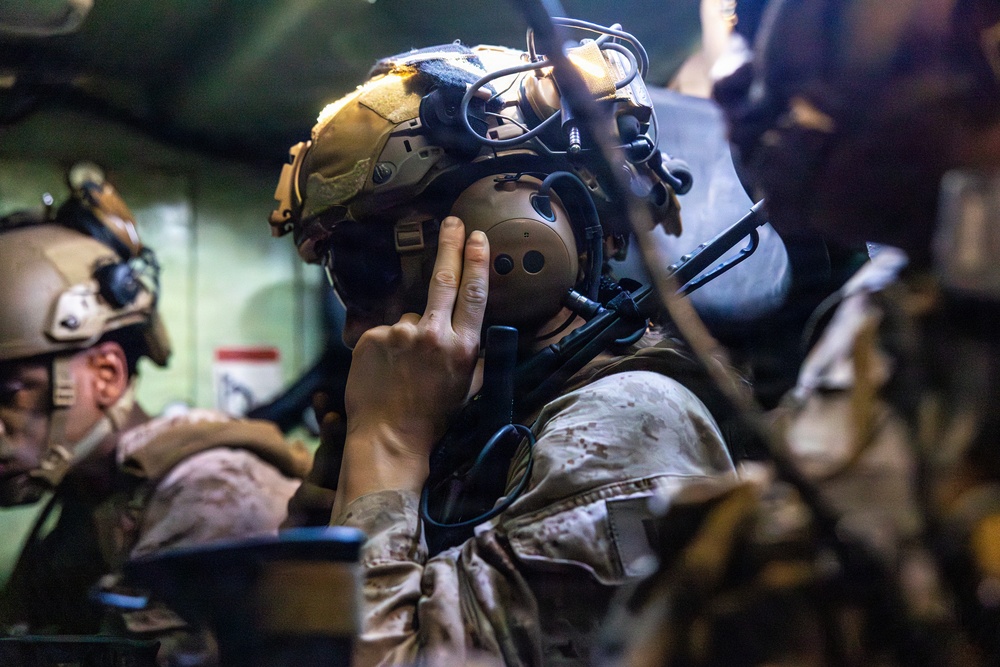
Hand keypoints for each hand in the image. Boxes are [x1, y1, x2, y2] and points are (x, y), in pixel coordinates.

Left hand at [334, 217, 488, 510]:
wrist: (389, 437)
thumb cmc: (433, 418)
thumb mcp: (467, 387)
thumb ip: (471, 354)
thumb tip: (474, 329)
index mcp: (463, 347)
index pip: (473, 294)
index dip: (476, 261)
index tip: (478, 236)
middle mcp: (434, 334)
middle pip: (443, 279)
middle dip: (450, 245)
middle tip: (453, 220)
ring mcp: (401, 333)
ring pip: (410, 318)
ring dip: (410, 334)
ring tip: (405, 369)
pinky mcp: (372, 337)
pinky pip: (384, 331)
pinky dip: (387, 346)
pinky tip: (386, 371)